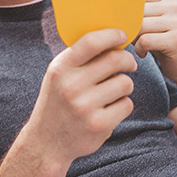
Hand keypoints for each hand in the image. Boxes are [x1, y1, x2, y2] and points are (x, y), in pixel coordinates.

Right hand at [24, 28, 137, 164]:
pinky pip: (126, 104)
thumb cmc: (58, 100)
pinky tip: (110, 108)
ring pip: (125, 83)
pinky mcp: (100, 125)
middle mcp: (72, 86)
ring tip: (113, 90)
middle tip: (129, 64)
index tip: (121, 35)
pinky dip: (122, 104)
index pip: (92, 42)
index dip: (112, 35)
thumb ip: (80, 57)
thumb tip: (112, 37)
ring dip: (124, 85)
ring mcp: (85, 107)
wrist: (47, 142)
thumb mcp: (58, 74)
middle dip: (128, 60)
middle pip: (115, 60)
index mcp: (61, 68)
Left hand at [133, 0, 176, 84]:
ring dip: (134, 38)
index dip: (127, 11)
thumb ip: (139, 11)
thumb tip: (112, 8)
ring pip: (140, 26)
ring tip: (139, 44)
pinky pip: (145, 40)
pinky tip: (144, 52)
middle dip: (130, 26)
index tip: (125, 22)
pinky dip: (140, 49)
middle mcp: (176, 6)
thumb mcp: (154, 22)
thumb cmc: (166, 43)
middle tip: (131, 37)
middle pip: (138, 11)